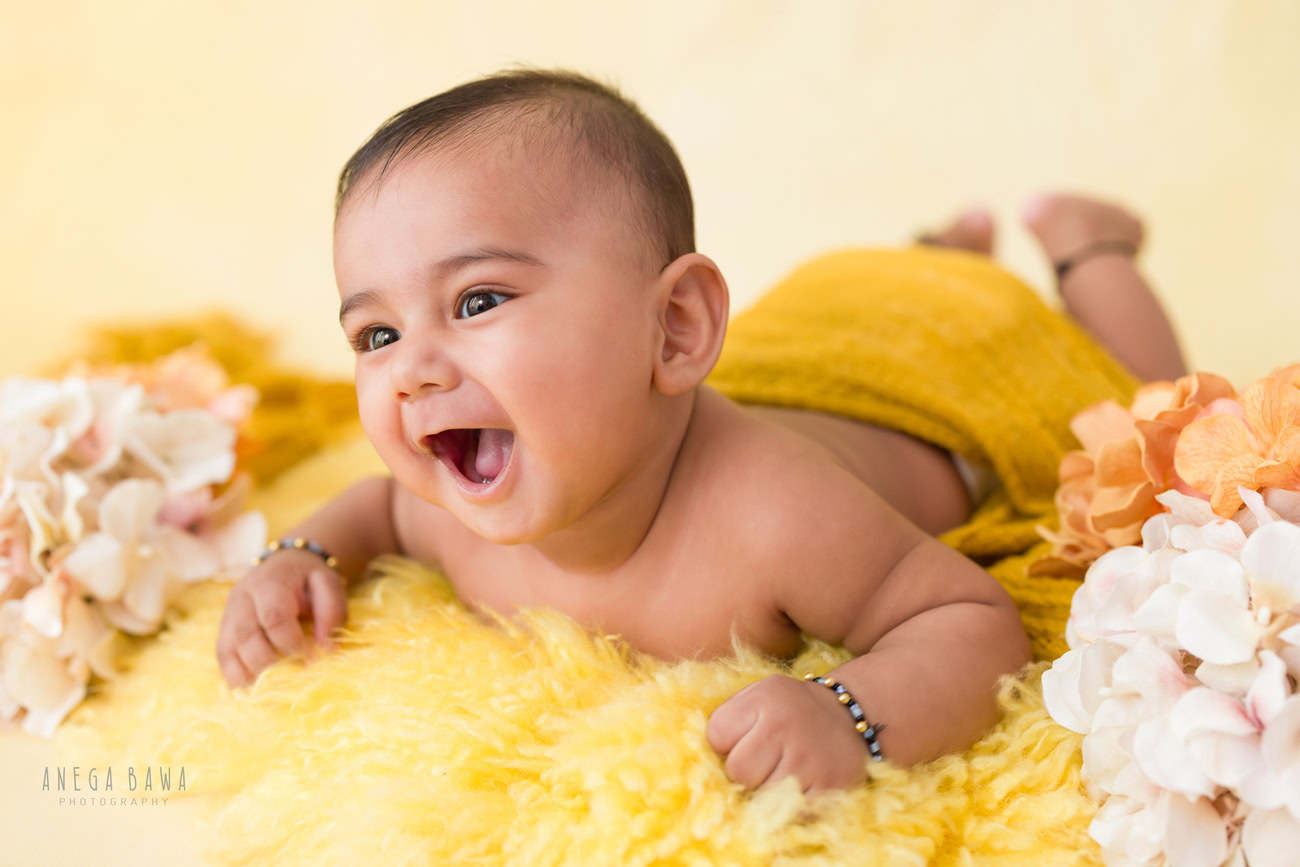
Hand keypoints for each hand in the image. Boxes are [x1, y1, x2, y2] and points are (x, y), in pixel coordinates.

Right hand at [216, 548, 346, 687]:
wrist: (284, 566)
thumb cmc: (309, 579)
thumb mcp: (328, 583)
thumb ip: (331, 612)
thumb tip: (325, 648)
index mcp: (269, 583)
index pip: (273, 617)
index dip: (291, 643)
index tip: (310, 660)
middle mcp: (242, 599)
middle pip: (245, 636)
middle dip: (269, 663)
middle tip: (292, 676)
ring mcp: (228, 616)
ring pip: (228, 650)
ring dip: (250, 675)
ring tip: (274, 687)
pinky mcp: (224, 631)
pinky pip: (222, 659)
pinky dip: (236, 677)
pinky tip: (256, 688)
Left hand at [706, 674, 871, 792]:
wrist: (849, 716)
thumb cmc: (789, 709)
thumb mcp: (758, 695)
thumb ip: (729, 718)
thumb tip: (695, 760)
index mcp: (763, 699)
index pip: (717, 736)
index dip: (726, 743)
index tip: (743, 739)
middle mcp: (785, 726)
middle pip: (738, 772)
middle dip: (744, 772)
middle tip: (763, 761)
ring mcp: (809, 760)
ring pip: (762, 796)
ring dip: (766, 791)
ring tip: (780, 771)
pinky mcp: (829, 788)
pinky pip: (791, 812)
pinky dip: (789, 806)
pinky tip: (798, 785)